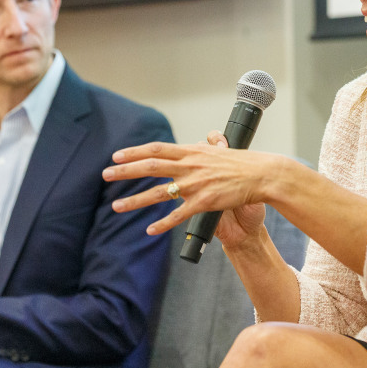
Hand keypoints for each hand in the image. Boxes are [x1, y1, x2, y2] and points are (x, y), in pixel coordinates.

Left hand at [102, 131, 286, 245]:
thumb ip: (211, 145)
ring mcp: (195, 184)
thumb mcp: (224, 148)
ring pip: (158, 192)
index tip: (116, 155)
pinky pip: (178, 214)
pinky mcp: (204, 202)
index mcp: (192, 152)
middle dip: (125, 171)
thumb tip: (209, 137)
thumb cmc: (244, 162)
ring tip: (116, 206)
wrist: (262, 175)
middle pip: (151, 166)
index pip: (157, 149)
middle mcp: (189, 166)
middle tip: (105, 174)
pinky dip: (163, 223)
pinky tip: (150, 230)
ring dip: (135, 200)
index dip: (134, 152)